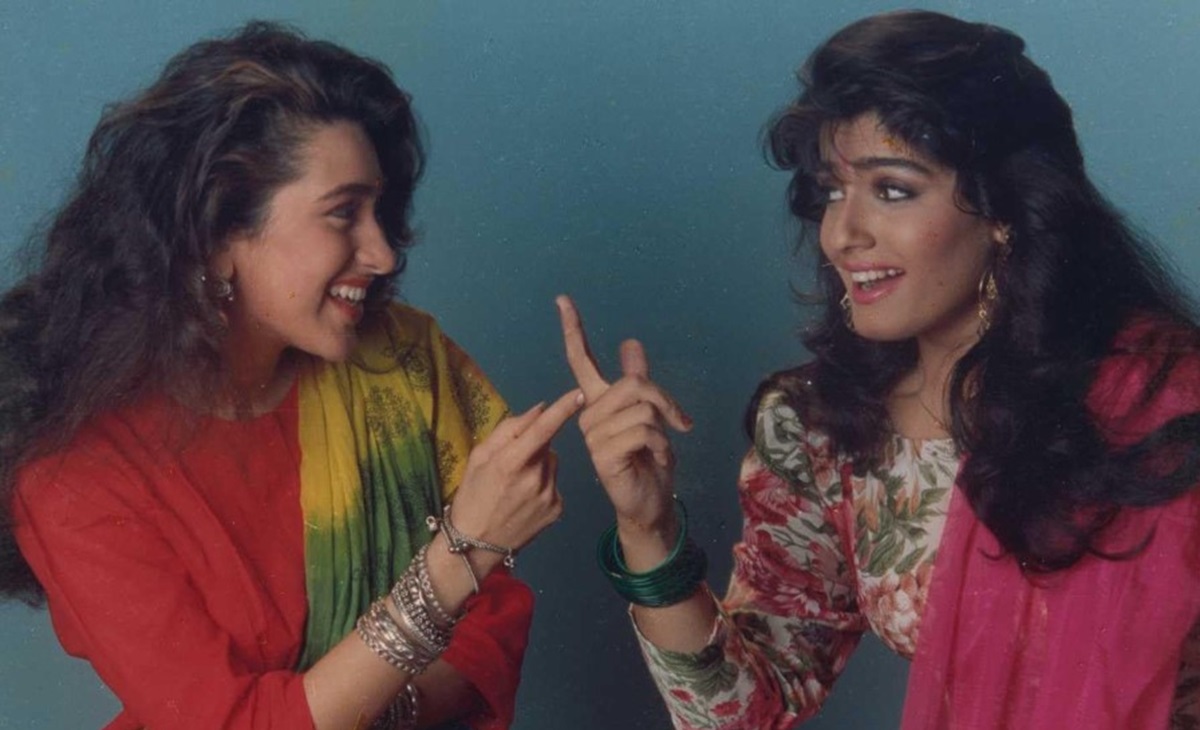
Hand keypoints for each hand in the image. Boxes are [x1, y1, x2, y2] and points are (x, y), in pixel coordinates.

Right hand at [448, 388, 582, 563]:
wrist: (475, 543)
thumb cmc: (473, 495)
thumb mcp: (479, 457)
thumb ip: (509, 430)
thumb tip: (539, 410)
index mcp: (511, 462)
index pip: (543, 429)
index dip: (562, 410)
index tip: (578, 394)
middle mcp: (535, 478)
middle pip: (547, 447)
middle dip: (534, 448)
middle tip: (511, 467)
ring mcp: (548, 496)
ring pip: (552, 465)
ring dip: (539, 467)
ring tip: (517, 487)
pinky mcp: (557, 509)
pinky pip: (555, 484)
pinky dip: (544, 486)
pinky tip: (526, 501)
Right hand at [556, 295, 691, 544]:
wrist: (651, 501)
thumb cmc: (650, 460)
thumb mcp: (653, 415)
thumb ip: (639, 381)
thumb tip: (630, 342)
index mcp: (600, 402)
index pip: (581, 360)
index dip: (574, 329)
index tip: (563, 300)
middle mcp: (590, 415)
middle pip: (634, 384)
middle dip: (665, 401)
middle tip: (679, 423)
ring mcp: (593, 435)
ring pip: (643, 408)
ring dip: (665, 429)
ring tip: (657, 449)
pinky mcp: (603, 454)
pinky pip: (643, 430)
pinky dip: (661, 444)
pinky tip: (653, 459)